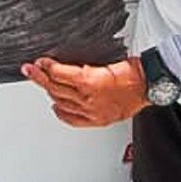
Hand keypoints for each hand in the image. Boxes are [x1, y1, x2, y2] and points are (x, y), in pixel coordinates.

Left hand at [21, 56, 149, 127]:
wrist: (150, 85)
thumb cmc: (134, 71)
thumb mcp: (106, 61)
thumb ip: (85, 67)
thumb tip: (66, 66)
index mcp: (90, 80)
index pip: (59, 73)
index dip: (47, 66)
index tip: (40, 62)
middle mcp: (88, 98)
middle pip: (56, 88)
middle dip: (40, 77)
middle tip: (30, 70)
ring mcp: (91, 111)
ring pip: (61, 102)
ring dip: (50, 92)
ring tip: (42, 83)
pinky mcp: (97, 120)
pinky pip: (73, 119)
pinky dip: (61, 113)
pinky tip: (56, 107)